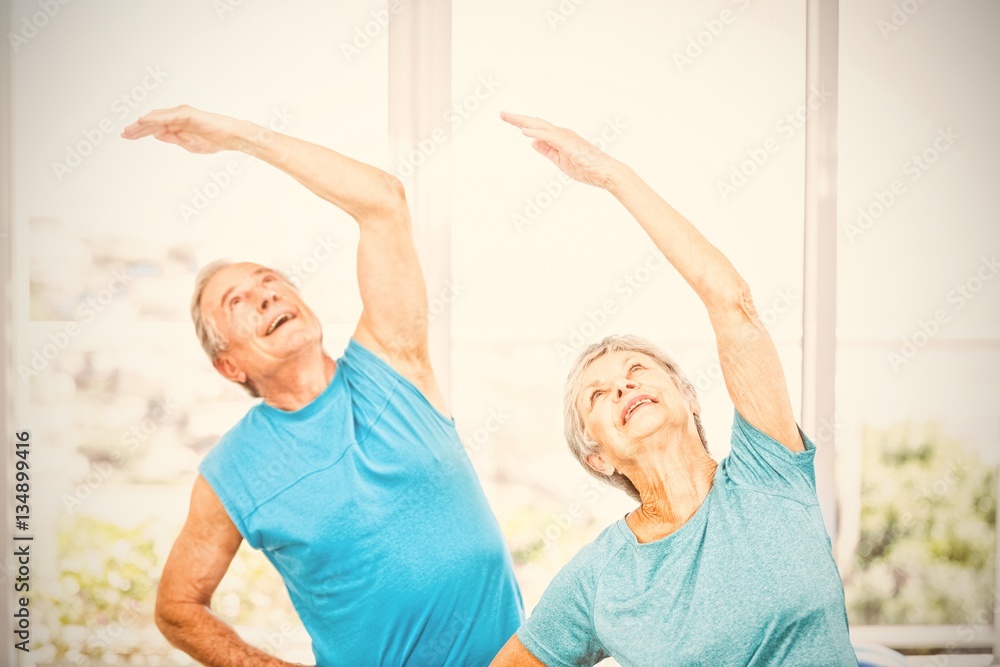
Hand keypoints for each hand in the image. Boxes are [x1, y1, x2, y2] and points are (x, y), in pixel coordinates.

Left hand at [121, 104, 249, 153]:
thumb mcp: (188, 144)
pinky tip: (143, 121)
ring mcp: (181, 114)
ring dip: (142, 123)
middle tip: (123, 134)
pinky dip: (154, 118)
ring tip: (129, 129)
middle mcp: (177, 117)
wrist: (230, 136)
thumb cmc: (214, 140)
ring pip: (156, 118)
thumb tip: (156, 135)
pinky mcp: (186, 113)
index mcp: (177, 125)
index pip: (154, 128)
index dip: (139, 132)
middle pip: (152, 122)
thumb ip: (172, 138)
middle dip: (137, 128)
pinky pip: (167, 116)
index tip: (127, 136)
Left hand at [500, 111, 620, 189]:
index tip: (508, 118)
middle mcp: (561, 134)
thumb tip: (532, 143)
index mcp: (559, 138)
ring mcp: (565, 138)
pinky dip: (537, 133)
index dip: (522, 123)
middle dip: (518, 118)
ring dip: (524, 122)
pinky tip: (525, 131)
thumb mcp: (560, 160)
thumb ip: (547, 151)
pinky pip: (550, 137)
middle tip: (502, 113)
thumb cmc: (587, 167)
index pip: (537, 128)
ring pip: (541, 127)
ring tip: (509, 117)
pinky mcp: (569, 144)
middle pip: (536, 123)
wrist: (606, 172)